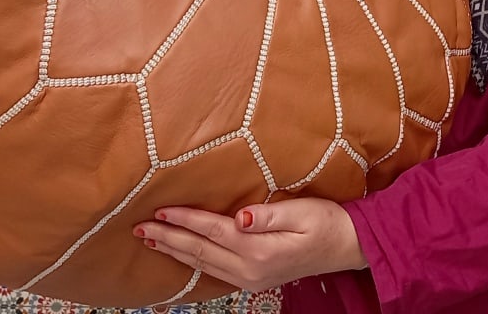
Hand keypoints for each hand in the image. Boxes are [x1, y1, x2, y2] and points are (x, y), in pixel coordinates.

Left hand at [132, 198, 367, 290]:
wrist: (348, 246)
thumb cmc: (327, 222)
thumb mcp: (302, 211)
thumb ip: (269, 214)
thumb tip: (241, 217)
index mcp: (260, 249)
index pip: (212, 231)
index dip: (185, 219)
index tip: (160, 209)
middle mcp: (250, 269)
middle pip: (200, 251)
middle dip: (168, 238)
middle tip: (139, 228)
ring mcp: (250, 278)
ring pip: (203, 264)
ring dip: (175, 251)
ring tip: (151, 240)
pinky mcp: (253, 279)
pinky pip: (214, 271)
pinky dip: (193, 261)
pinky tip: (182, 255)